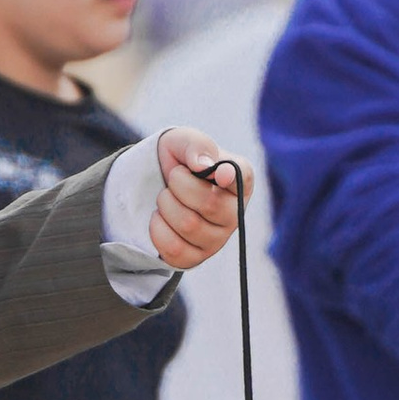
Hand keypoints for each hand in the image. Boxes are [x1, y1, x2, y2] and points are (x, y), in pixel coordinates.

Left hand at [153, 128, 246, 272]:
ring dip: (166, 205)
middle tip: (174, 178)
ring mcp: (217, 239)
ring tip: (166, 197)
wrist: (156, 183)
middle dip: (179, 185)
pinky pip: (175, 249)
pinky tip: (160, 218)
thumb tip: (203, 165)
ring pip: (189, 226)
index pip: (242, 177)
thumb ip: (196, 145)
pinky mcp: (196, 258)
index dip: (228, 175)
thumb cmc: (180, 161)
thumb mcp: (183, 141)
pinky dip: (158, 229)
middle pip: (209, 204)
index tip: (218, 173)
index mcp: (240, 179)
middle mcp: (235, 213)